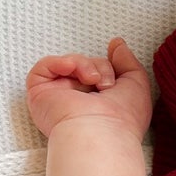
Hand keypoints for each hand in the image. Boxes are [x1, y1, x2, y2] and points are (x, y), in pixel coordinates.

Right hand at [26, 37, 152, 141]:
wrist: (101, 131)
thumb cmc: (123, 117)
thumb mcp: (136, 84)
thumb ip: (128, 62)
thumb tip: (117, 44)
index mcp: (97, 104)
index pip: (98, 74)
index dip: (108, 66)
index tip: (117, 68)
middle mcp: (76, 102)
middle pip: (85, 66)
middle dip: (100, 66)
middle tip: (107, 85)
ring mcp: (57, 98)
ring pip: (68, 64)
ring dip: (85, 65)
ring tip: (95, 81)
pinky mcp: (39, 94)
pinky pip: (45, 66)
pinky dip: (61, 62)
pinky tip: (72, 70)